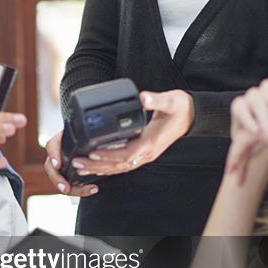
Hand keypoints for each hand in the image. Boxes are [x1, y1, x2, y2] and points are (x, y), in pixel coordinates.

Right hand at [43, 130, 98, 196]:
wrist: (99, 142)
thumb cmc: (93, 137)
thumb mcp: (88, 135)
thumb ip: (87, 137)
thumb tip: (94, 136)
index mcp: (63, 140)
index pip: (52, 145)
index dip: (54, 155)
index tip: (57, 164)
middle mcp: (60, 153)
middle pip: (51, 167)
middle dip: (57, 179)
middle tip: (65, 188)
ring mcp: (63, 165)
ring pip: (59, 179)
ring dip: (69, 188)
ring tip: (84, 190)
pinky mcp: (69, 175)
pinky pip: (69, 185)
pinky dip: (80, 189)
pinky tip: (92, 189)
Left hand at [63, 89, 193, 177]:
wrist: (191, 116)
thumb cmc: (180, 108)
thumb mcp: (170, 101)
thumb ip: (156, 100)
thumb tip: (143, 98)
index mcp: (151, 142)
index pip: (127, 154)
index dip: (109, 155)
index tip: (91, 152)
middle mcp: (147, 153)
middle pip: (119, 165)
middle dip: (97, 165)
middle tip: (76, 162)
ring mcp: (145, 155)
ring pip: (120, 168)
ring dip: (99, 169)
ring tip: (79, 168)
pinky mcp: (143, 153)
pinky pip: (123, 164)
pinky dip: (108, 167)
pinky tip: (96, 167)